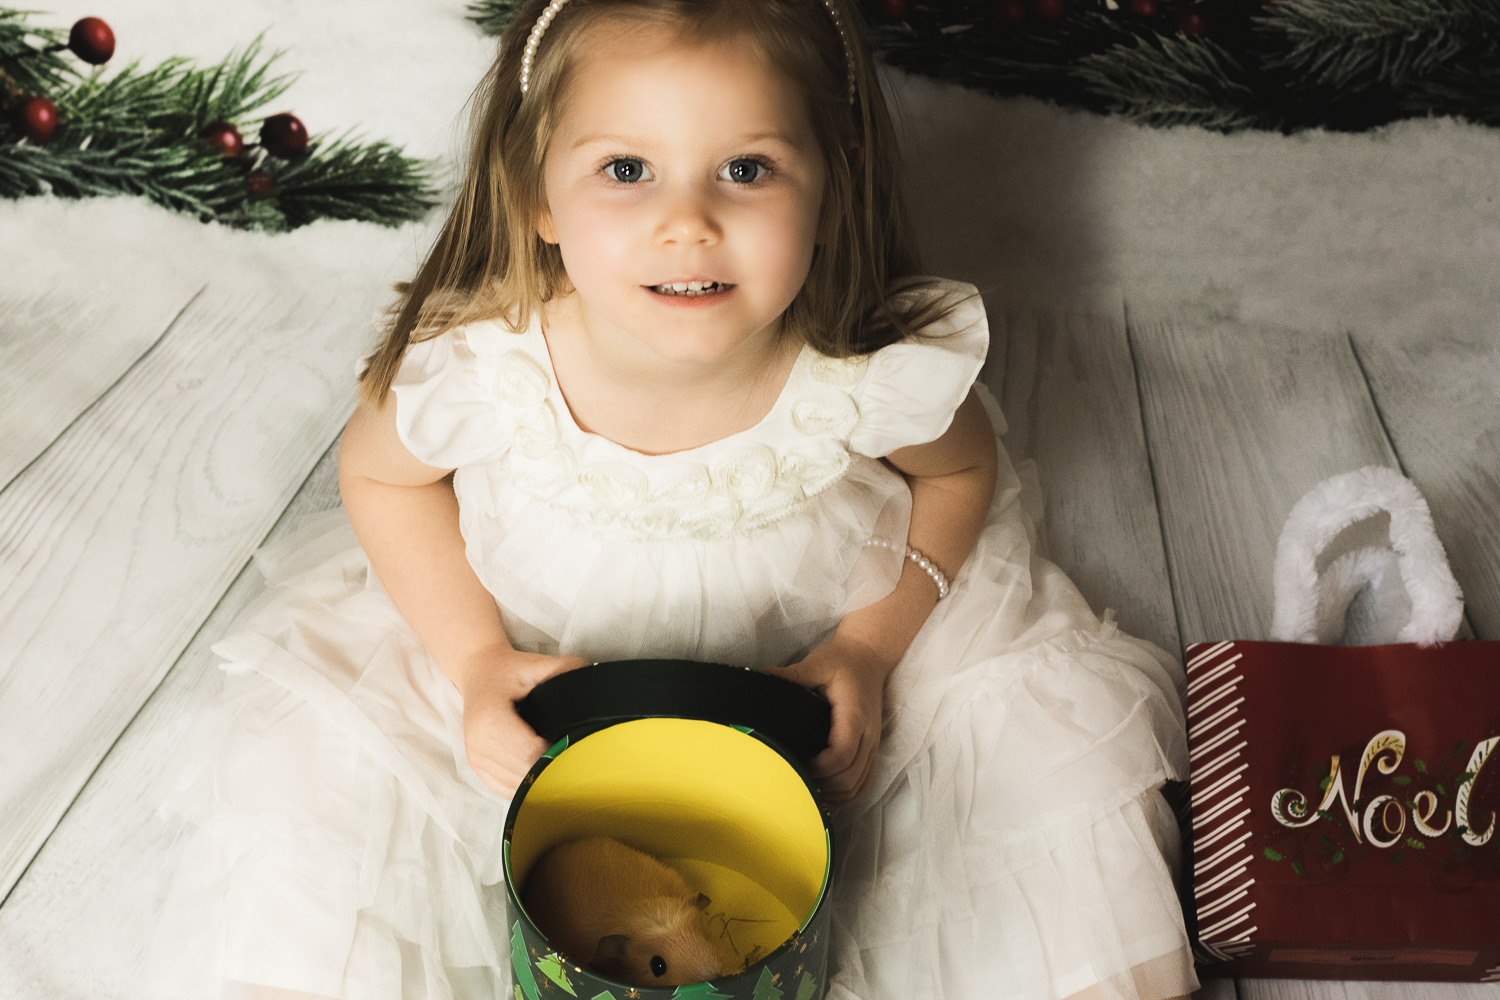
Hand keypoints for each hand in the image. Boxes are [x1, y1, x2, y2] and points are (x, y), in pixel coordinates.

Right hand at [455, 647, 587, 796]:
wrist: (479, 672)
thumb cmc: (507, 670)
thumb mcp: (536, 663)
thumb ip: (565, 670)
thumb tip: (593, 679)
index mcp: (490, 720)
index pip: (530, 754)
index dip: (558, 753)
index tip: (577, 744)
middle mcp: (477, 744)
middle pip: (524, 774)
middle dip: (552, 767)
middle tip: (574, 754)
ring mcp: (475, 759)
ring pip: (517, 786)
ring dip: (539, 778)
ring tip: (558, 759)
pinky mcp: (478, 768)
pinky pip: (508, 789)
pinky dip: (527, 782)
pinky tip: (540, 766)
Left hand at [774, 636, 895, 803]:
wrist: (868, 658)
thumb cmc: (842, 661)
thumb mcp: (818, 662)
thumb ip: (794, 674)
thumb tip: (765, 676)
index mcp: (855, 715)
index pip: (841, 755)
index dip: (818, 767)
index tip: (795, 761)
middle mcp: (868, 735)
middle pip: (849, 778)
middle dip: (821, 784)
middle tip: (794, 776)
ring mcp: (872, 745)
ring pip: (857, 786)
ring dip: (832, 793)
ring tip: (806, 784)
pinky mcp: (871, 750)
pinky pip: (863, 782)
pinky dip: (845, 792)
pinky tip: (825, 787)